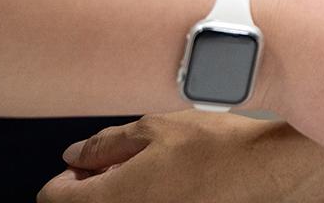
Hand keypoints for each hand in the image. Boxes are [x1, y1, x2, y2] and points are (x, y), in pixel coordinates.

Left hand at [39, 112, 281, 202]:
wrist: (267, 169)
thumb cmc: (217, 146)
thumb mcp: (155, 127)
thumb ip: (106, 144)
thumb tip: (76, 155)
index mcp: (112, 198)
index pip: (56, 198)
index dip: (65, 177)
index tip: (82, 164)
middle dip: (93, 186)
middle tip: (118, 162)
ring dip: (123, 194)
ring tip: (151, 169)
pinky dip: (150, 198)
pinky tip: (172, 182)